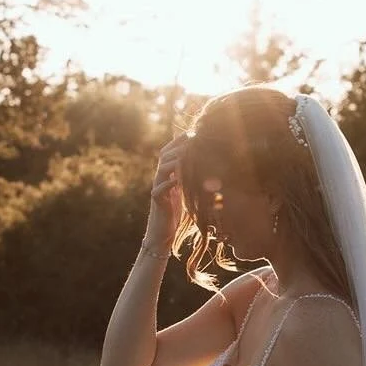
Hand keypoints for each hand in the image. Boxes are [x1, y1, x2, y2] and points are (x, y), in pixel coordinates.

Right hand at [146, 138, 186, 253]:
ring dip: (174, 162)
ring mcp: (157, 189)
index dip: (179, 141)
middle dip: (177, 146)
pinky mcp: (157, 202)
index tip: (193, 132)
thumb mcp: (187, 192)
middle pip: (164, 155)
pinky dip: (169, 184)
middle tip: (191, 139)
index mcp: (168, 174)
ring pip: (161, 169)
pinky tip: (178, 180)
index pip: (170, 151)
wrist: (164, 234)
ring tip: (187, 156)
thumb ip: (191, 178)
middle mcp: (160, 179)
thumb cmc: (177, 213)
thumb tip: (208, 166)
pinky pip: (159, 190)